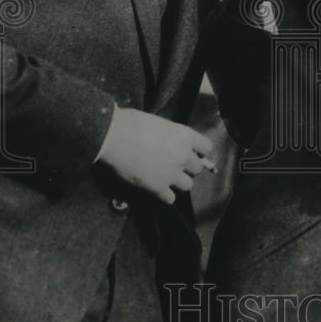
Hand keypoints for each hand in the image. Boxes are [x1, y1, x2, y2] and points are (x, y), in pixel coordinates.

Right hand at [97, 107, 214, 204]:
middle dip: (186, 167)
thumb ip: (169, 134)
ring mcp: (172, 174)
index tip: (190, 151)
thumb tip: (167, 139)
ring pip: (187, 185)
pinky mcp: (158, 188)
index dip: (198, 151)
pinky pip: (170, 198)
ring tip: (165, 177)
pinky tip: (155, 188)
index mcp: (184, 136)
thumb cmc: (131, 123)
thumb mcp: (157, 123)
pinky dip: (164, 195)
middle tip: (173, 164)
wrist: (114, 138)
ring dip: (178, 182)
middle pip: (197, 168)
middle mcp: (183, 156)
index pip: (206, 148)